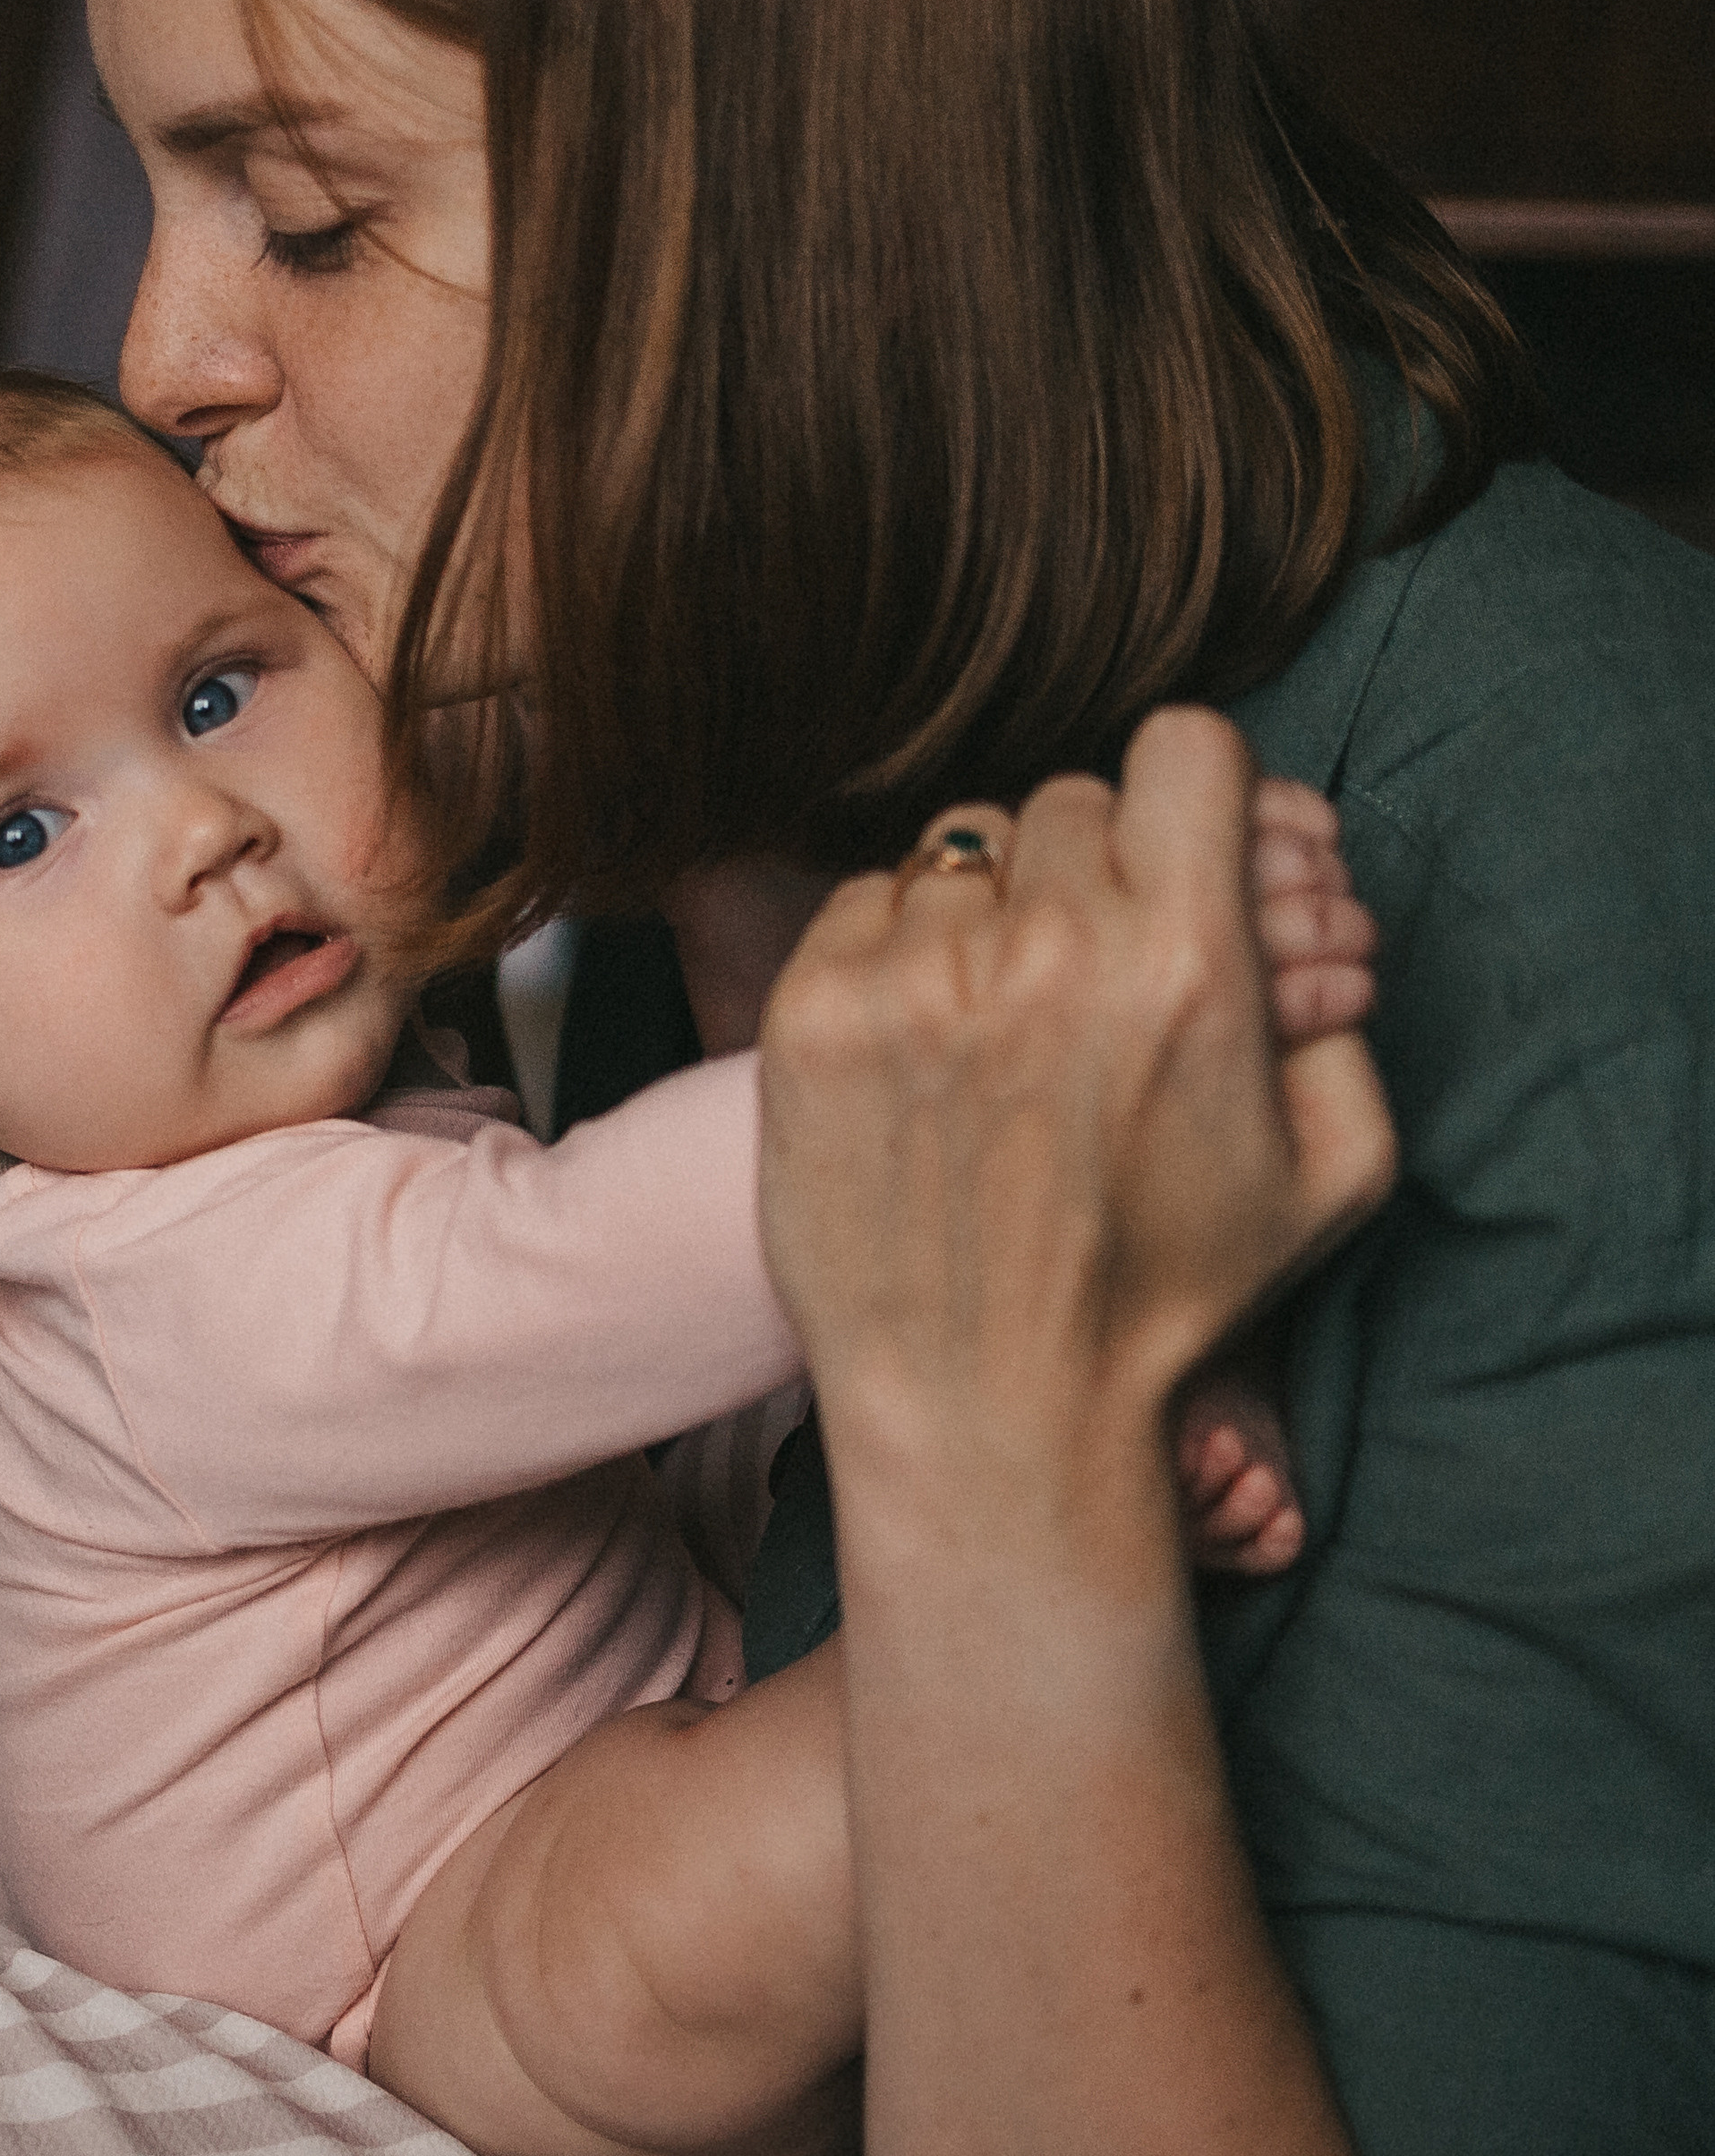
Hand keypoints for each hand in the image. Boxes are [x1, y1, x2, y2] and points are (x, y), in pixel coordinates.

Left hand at [756, 709, 1394, 1512]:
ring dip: (994, 913)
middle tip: (1093, 970)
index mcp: (1186, 958)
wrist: (991, 1410)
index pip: (1187, 745)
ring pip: (964, 849)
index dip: (1195, 794)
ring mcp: (917, 975)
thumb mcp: (1330, 1170)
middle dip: (1095, 871)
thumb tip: (1297, 898)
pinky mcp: (814, 1011)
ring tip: (1005, 1024)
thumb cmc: (1165, 1299)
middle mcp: (1047, 946)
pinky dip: (900, 952)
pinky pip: (869, 900)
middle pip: (1072, 799)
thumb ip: (1340, 1010)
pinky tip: (929, 1048)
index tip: (1182, 853)